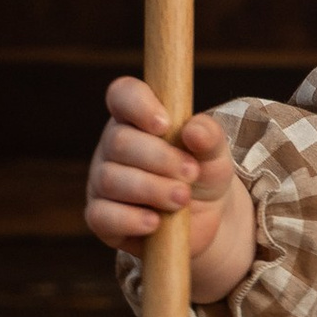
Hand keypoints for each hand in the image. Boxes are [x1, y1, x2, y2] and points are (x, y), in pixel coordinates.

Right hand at [84, 76, 255, 298]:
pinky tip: (155, 222)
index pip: (122, 94)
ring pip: (111, 179)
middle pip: (118, 141)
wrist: (203, 220)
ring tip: (183, 199)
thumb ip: (210, 137)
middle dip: (160, 158)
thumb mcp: (215, 155)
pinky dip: (130, 219)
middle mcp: (112, 146)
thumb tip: (194, 130)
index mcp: (136, 118)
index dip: (138, 104)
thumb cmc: (202, 175)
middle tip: (192, 173)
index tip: (165, 124)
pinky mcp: (100, 217)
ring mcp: (101, 182)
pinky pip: (102, 216)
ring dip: (152, 189)